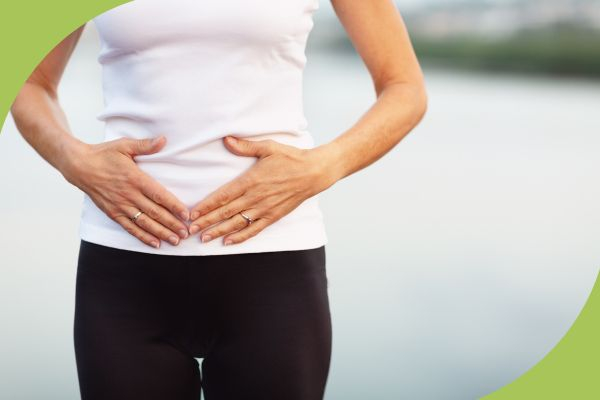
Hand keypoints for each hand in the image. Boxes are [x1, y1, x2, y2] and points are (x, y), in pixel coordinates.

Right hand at [62, 136, 189, 248]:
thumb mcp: (124, 145)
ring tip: (175, 241)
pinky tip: (155, 243)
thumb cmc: (103, 154)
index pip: (159, 195)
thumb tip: (163, 139)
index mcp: (135, 178)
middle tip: (186, 233)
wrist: (78, 166)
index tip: (187, 215)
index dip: (174, 206)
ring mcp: (120, 205)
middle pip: (155, 213)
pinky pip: (130, 228)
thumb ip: (145, 145)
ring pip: (144, 223)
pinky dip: (143, 237)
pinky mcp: (113, 213)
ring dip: (161, 233)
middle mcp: (129, 195)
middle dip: (172, 224)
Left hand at [188, 135, 336, 245]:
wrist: (314, 172)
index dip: (206, 206)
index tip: (192, 213)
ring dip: (219, 231)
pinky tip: (228, 242)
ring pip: (237, 223)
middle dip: (206, 222)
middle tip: (190, 230)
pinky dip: (240, 237)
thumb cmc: (291, 158)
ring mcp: (264, 209)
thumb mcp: (268, 147)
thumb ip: (246, 146)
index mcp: (251, 180)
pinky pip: (254, 229)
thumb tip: (227, 140)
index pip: (223, 196)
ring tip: (204, 238)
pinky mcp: (273, 216)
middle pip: (225, 212)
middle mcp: (255, 197)